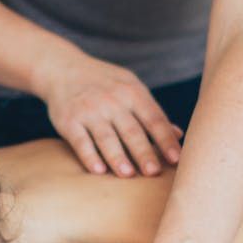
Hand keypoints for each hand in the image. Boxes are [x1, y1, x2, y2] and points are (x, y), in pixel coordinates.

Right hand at [35, 53, 183, 176]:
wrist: (63, 68)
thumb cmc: (105, 84)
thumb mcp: (131, 88)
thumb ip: (152, 112)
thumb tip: (179, 135)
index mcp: (132, 93)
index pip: (153, 119)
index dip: (165, 139)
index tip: (176, 159)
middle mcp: (112, 101)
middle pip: (131, 131)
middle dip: (143, 152)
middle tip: (154, 172)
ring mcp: (89, 111)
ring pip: (106, 137)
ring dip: (118, 156)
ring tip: (128, 174)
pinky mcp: (68, 121)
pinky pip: (80, 141)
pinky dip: (89, 156)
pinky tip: (98, 170)